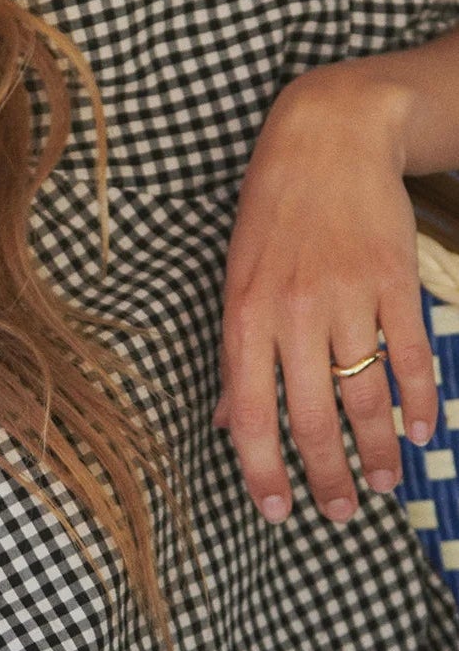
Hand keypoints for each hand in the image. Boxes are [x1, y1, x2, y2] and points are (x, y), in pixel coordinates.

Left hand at [212, 66, 435, 523]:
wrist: (329, 138)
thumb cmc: (273, 215)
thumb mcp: (237, 280)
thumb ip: (238, 356)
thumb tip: (230, 423)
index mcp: (245, 319)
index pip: (249, 415)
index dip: (262, 471)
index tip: (277, 511)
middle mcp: (292, 315)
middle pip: (311, 418)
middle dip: (326, 476)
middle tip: (340, 512)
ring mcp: (346, 298)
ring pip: (365, 395)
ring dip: (377, 449)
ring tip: (384, 483)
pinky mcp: (392, 281)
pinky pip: (408, 354)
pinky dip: (418, 400)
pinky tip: (422, 432)